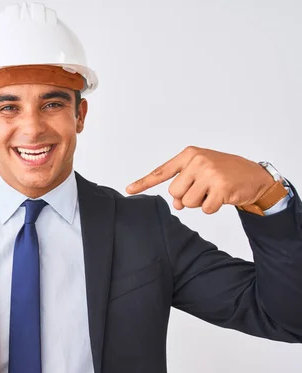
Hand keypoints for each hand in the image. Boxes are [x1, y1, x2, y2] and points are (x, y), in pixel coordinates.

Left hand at [125, 146, 273, 213]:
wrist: (254, 175)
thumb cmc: (223, 173)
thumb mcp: (200, 173)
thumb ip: (183, 185)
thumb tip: (176, 204)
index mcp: (189, 154)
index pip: (161, 172)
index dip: (144, 183)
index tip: (128, 190)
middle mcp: (198, 161)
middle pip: (175, 192)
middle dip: (186, 196)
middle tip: (203, 189)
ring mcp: (210, 173)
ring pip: (188, 202)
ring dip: (199, 203)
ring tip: (213, 191)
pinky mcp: (221, 187)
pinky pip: (205, 209)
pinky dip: (211, 208)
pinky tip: (222, 197)